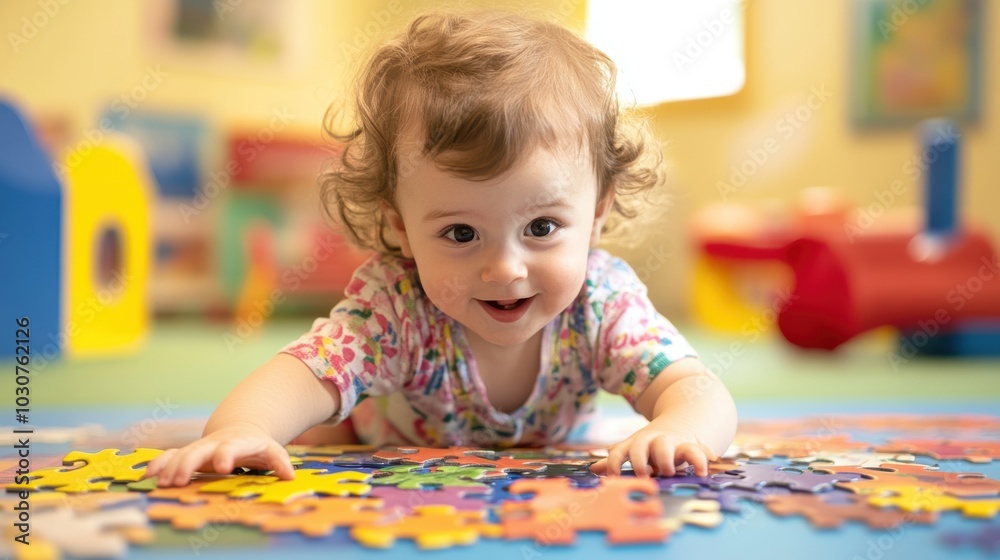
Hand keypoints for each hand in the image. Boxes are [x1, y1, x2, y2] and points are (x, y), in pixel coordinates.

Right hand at [144, 422, 294, 486]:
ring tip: (161, 483)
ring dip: (170, 468)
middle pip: (198, 451)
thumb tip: (289, 476)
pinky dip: (159, 463)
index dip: (225, 455)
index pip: (231, 447)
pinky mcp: (189, 452)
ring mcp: (200, 447)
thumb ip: (280, 462)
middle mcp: (215, 443)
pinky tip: (147, 475)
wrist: (240, 429)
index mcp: (237, 442)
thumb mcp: (272, 451)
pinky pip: (171, 456)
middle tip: (177, 482)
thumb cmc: (257, 445)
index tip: (221, 467)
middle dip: (187, 464)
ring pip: (181, 454)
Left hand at [589, 420, 717, 477]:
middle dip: (639, 460)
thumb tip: (593, 469)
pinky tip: (701, 473)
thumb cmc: (650, 447)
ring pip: (665, 446)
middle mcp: (650, 441)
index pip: (618, 451)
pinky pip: (695, 451)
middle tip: (643, 475)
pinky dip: (699, 461)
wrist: (679, 426)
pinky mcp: (689, 446)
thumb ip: (616, 460)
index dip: (613, 463)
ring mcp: (669, 442)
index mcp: (634, 444)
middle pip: (640, 446)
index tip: (612, 478)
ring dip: (665, 459)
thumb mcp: (633, 451)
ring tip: (668, 472)